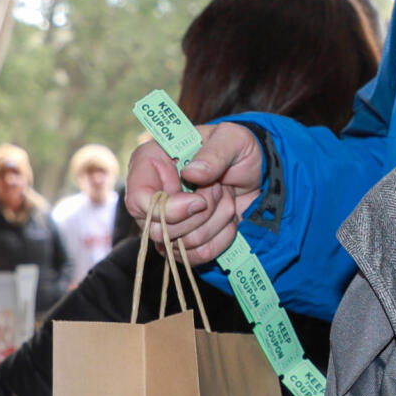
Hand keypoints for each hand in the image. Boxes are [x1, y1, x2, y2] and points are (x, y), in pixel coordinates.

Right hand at [123, 124, 265, 265]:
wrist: (258, 173)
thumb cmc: (237, 149)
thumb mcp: (233, 139)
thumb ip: (214, 153)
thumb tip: (191, 174)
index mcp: (151, 163)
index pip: (138, 201)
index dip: (169, 209)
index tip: (201, 201)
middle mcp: (152, 195)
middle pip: (160, 230)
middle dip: (201, 214)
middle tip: (220, 188)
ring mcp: (166, 222)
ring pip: (182, 245)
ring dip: (215, 222)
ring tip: (226, 197)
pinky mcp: (184, 241)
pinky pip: (197, 256)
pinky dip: (221, 239)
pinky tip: (229, 219)